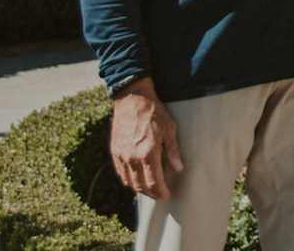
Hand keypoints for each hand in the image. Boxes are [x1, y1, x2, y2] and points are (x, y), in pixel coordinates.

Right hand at [110, 80, 183, 198]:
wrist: (132, 98)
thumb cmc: (154, 112)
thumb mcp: (170, 129)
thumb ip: (173, 151)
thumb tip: (178, 169)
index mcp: (147, 153)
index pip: (154, 182)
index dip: (161, 192)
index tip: (168, 195)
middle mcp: (132, 157)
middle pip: (141, 186)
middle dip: (152, 193)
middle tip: (160, 194)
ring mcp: (121, 155)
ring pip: (129, 182)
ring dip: (140, 189)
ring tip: (150, 189)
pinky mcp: (114, 151)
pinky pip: (120, 173)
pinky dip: (128, 180)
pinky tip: (135, 180)